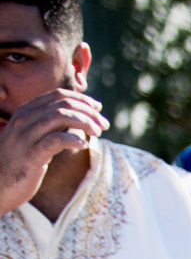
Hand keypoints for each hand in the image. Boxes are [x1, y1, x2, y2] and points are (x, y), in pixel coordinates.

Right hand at [0, 89, 107, 215]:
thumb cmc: (19, 163)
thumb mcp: (34, 139)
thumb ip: (52, 127)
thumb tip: (80, 121)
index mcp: (25, 112)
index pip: (57, 95)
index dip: (81, 99)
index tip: (98, 108)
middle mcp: (24, 120)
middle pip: (62, 104)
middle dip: (88, 111)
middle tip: (103, 124)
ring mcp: (26, 136)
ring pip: (60, 116)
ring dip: (85, 122)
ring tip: (97, 133)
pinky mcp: (31, 155)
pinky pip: (55, 140)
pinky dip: (73, 139)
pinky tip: (83, 145)